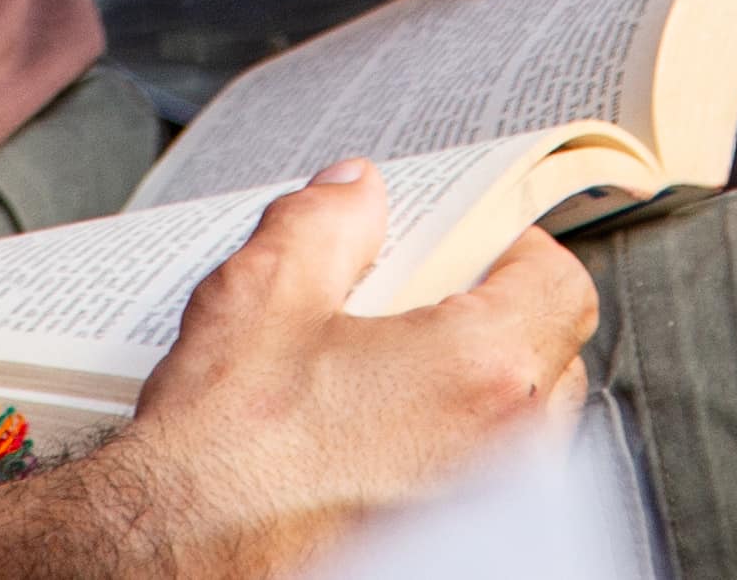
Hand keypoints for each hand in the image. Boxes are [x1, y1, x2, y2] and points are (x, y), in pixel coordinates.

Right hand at [0, 166, 596, 579]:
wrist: (176, 565)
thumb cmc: (224, 462)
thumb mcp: (264, 298)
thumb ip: (326, 223)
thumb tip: (355, 195)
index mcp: (481, 372)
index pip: (559, 284)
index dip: (510, 253)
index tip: (461, 248)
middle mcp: (505, 452)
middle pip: (544, 356)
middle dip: (488, 321)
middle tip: (413, 307)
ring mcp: (484, 515)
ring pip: (514, 428)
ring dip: (467, 394)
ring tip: (380, 381)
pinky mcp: (449, 550)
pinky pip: (477, 486)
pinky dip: (441, 456)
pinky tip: (368, 446)